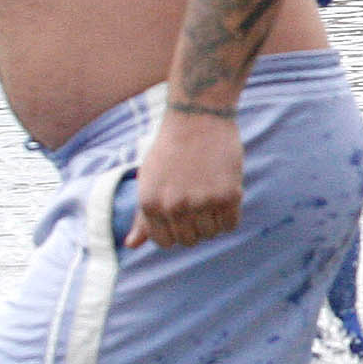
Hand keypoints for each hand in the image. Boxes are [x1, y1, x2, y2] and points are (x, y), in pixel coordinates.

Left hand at [131, 108, 243, 247]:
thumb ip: (141, 216)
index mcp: (150, 204)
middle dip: (195, 226)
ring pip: (211, 234)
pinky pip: (230, 224)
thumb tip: (131, 245)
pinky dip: (229, 215)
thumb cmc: (169, 149)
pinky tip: (224, 195)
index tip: (181, 214)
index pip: (165, 242)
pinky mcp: (228, 196)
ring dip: (213, 220)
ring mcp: (202, 202)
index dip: (175, 230)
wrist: (198, 118)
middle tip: (198, 202)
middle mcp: (174, 206)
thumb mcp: (148, 181)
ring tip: (210, 195)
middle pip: (190, 240)